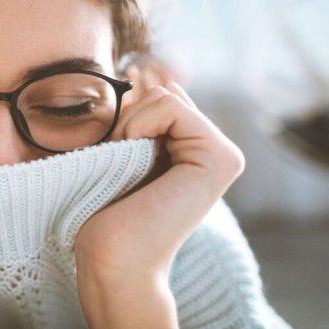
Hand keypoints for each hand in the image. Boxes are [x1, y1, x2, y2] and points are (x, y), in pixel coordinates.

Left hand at [74, 82, 244, 328]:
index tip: (115, 154)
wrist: (111, 260)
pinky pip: (169, 104)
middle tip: (118, 163)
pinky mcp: (221, 158)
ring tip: (125, 168)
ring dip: (129, 125)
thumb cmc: (104, 213)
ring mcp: (224, 155)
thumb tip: (143, 68)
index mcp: (196, 151)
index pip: (160, 96)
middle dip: (128, 119)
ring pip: (164, 94)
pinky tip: (134, 159)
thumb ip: (141, 114)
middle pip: (163, 91)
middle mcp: (217, 151)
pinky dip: (138, 126)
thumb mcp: (121, 152)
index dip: (127, 115)